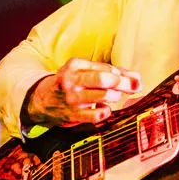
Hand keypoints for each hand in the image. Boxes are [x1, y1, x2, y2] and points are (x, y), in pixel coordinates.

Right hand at [23, 59, 142, 127]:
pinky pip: (96, 114)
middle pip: (105, 79)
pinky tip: (104, 109)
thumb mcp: (84, 72)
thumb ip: (110, 72)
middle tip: (134, 87)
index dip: (124, 75)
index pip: (107, 68)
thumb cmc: (71, 84)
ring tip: (114, 97)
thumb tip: (137, 78)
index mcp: (75, 65)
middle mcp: (71, 79)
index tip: (136, 80)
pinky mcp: (72, 114)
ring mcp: (71, 97)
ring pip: (103, 95)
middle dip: (124, 83)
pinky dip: (105, 112)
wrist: (41, 100)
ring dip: (114, 96)